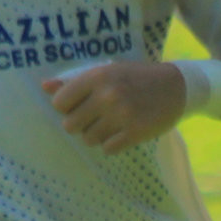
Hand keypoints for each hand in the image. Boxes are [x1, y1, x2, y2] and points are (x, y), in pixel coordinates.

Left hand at [42, 61, 187, 152]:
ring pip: (88, 139)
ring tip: (111, 124)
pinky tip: (122, 132)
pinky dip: (111, 144)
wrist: (176, 86)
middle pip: (70, 125)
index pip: (60, 103)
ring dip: (96, 135)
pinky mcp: (135, 132)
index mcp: (97, 76)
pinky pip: (107, 148)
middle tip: (95, 117)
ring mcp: (121, 115)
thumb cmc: (135, 77)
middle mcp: (107, 95)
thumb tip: (44, 87)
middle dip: (79, 124)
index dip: (67, 107)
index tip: (79, 105)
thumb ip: (74, 81)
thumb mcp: (106, 71)